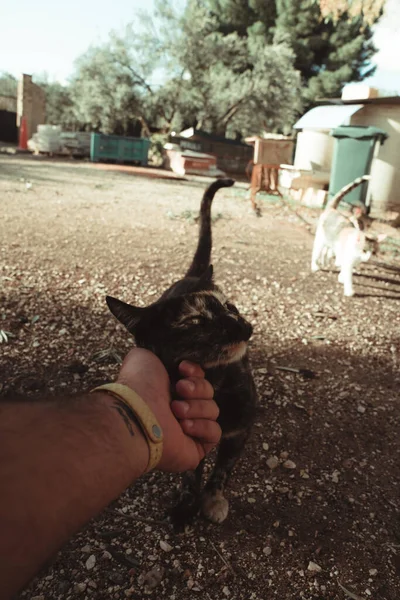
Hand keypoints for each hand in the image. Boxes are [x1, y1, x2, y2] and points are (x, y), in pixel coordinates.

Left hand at [116, 348, 220, 471]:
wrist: (135, 415)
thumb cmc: (137, 386)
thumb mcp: (144, 357)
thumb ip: (156, 355)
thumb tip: (165, 359)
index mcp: (170, 390)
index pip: (198, 378)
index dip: (196, 372)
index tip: (183, 369)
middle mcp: (180, 409)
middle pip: (209, 392)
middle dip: (197, 389)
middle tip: (179, 390)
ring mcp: (189, 429)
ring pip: (213, 410)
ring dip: (196, 407)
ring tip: (175, 410)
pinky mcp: (197, 448)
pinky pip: (215, 432)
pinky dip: (203, 426)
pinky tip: (184, 426)